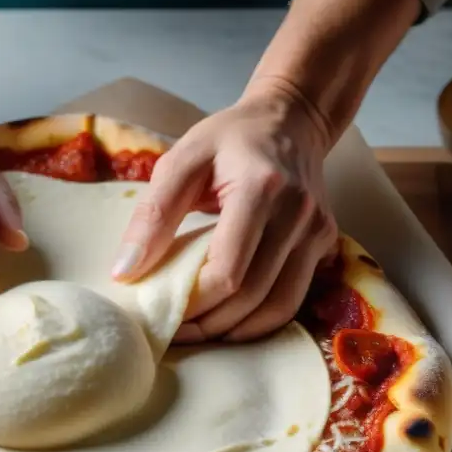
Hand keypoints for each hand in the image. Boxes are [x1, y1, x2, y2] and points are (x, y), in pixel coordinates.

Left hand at [112, 82, 337, 342]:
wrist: (291, 119)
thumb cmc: (229, 139)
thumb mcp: (180, 161)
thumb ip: (152, 215)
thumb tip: (125, 272)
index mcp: (261, 188)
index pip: (229, 270)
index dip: (194, 302)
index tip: (161, 310)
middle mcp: (299, 214)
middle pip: (253, 296)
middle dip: (210, 324)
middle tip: (174, 332)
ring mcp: (318, 231)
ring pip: (279, 307)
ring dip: (236, 330)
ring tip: (200, 331)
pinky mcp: (326, 243)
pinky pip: (293, 298)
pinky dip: (261, 319)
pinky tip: (231, 320)